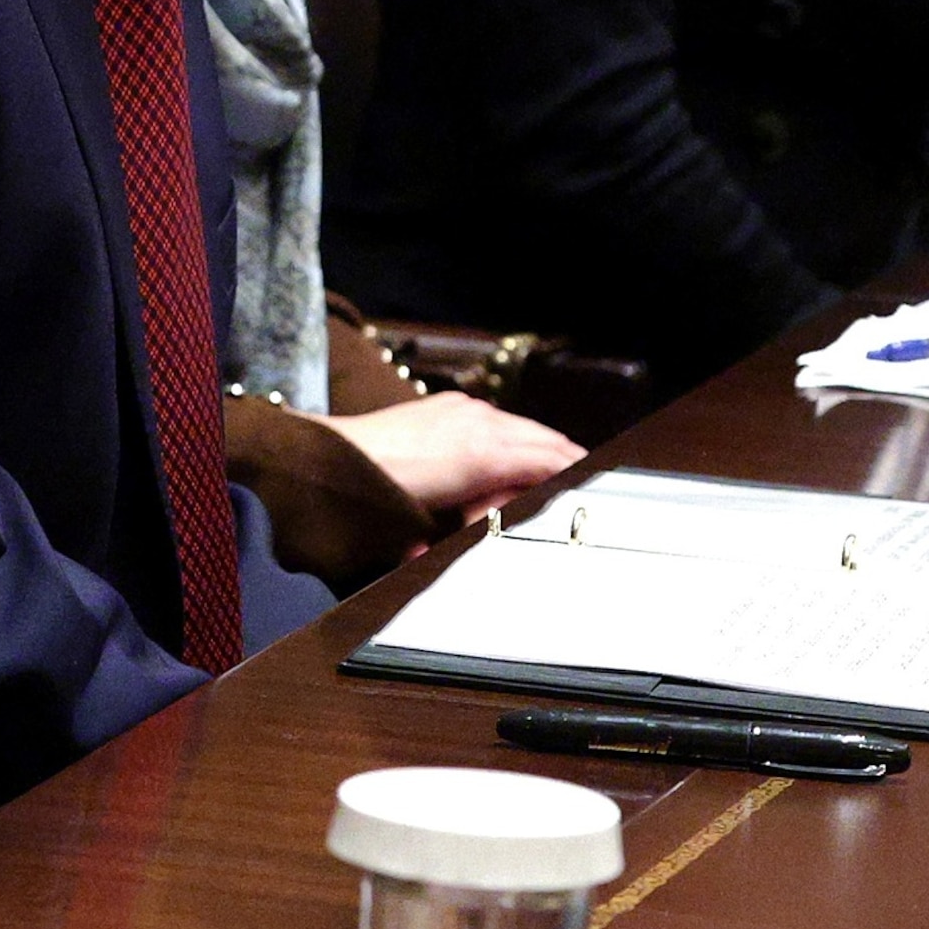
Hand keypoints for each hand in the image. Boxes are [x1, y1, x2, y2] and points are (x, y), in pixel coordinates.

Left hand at [317, 392, 581, 522]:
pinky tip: (499, 467)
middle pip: (546, 442)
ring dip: (534, 456)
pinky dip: (508, 444)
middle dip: (561, 470)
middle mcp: (480, 420)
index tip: (599, 493)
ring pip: (521, 431)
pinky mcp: (445, 407)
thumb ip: (499, 514)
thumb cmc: (382, 497)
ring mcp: (462, 410)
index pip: (556, 460)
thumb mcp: (450, 521)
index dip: (580, 479)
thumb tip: (529, 519)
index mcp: (488, 449)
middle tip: (571, 496)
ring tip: (533, 486)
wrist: (330, 466)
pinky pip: (495, 423)